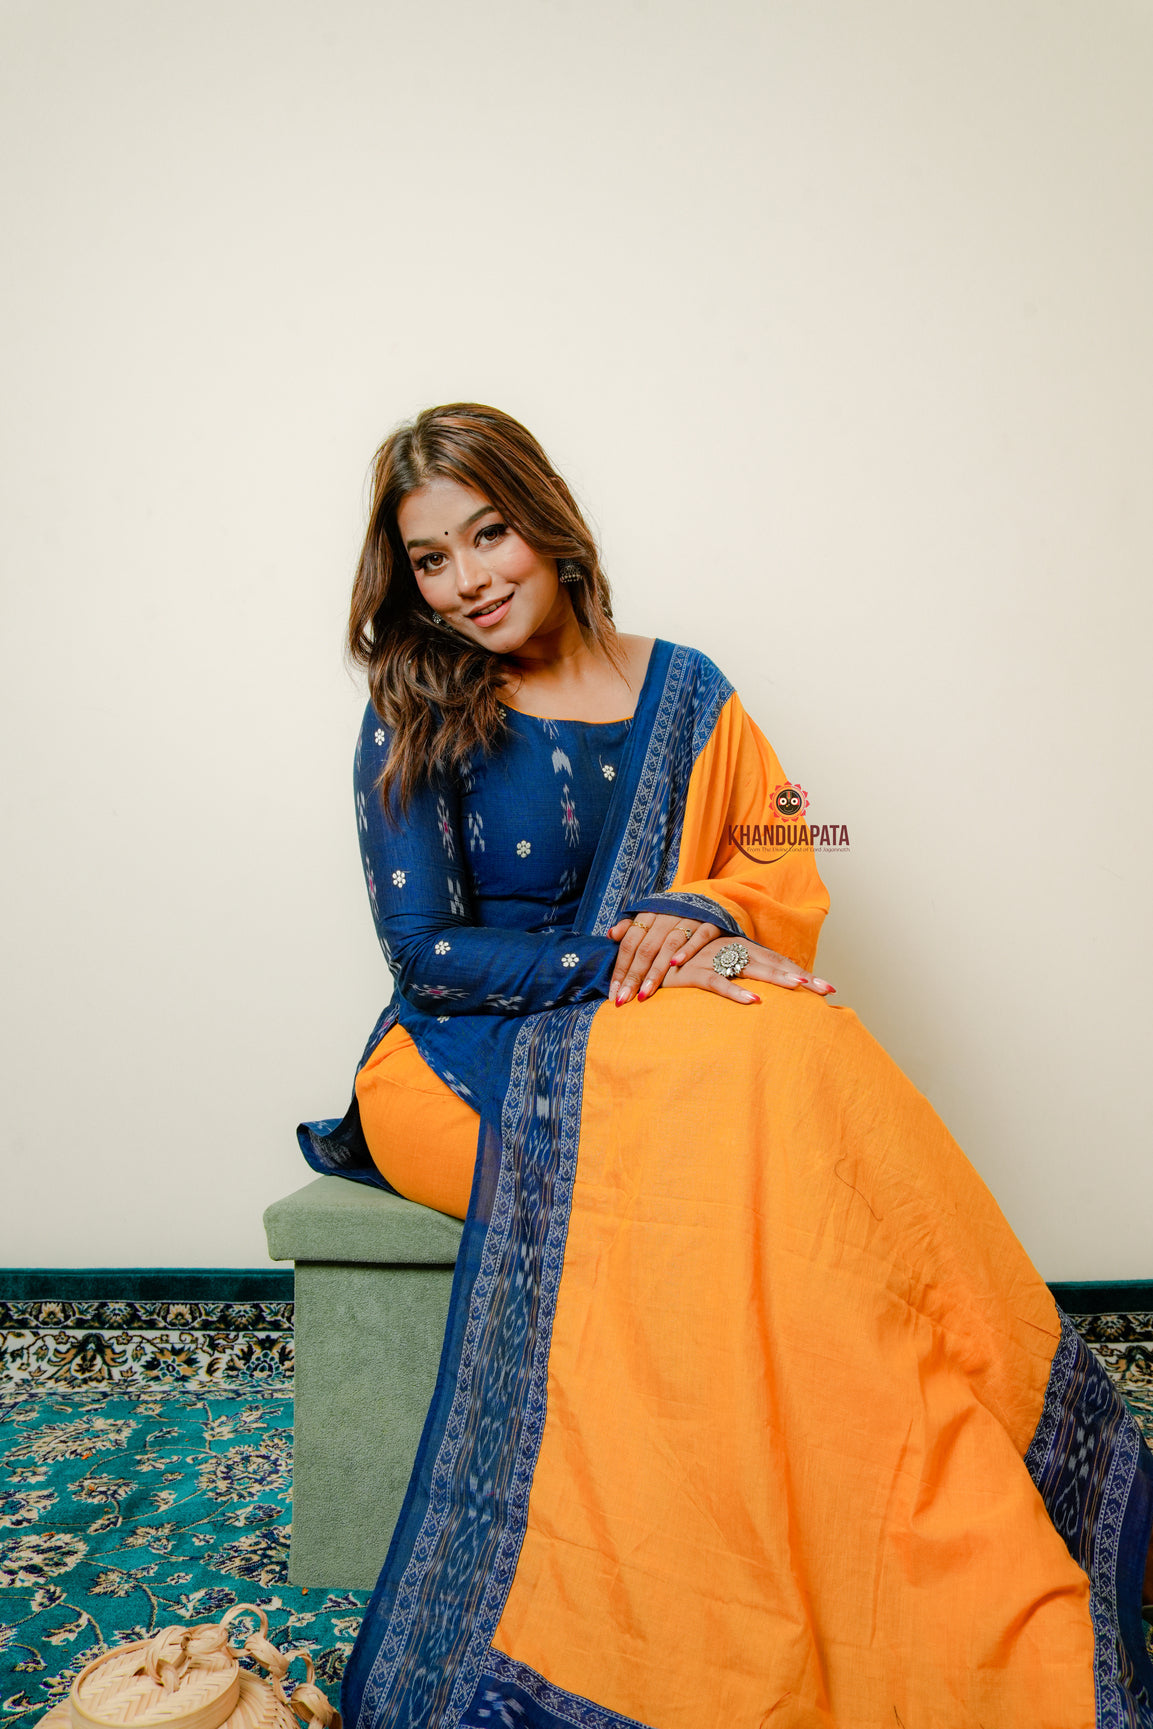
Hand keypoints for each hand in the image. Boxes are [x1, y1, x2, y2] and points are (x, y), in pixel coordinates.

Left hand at [607, 913, 721, 1005]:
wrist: (707, 903)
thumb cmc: (672, 917)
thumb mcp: (650, 918)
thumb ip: (630, 927)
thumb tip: (611, 935)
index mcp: (649, 914)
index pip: (630, 943)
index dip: (620, 968)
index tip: (613, 992)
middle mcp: (667, 915)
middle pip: (646, 948)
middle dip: (634, 976)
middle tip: (624, 998)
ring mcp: (689, 918)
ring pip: (669, 945)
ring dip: (656, 971)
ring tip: (644, 992)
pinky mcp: (710, 923)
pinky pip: (699, 936)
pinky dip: (687, 950)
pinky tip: (674, 965)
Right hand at [658, 936, 834, 1005]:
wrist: (645, 958)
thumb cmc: (683, 966)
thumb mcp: (714, 967)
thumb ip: (738, 974)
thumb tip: (764, 994)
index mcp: (738, 949)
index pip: (777, 961)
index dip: (802, 973)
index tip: (828, 986)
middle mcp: (729, 950)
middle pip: (772, 964)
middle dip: (801, 977)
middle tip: (827, 990)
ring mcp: (712, 959)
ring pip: (750, 968)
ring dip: (775, 979)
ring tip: (800, 989)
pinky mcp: (692, 972)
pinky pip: (717, 982)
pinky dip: (735, 991)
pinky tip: (754, 1002)